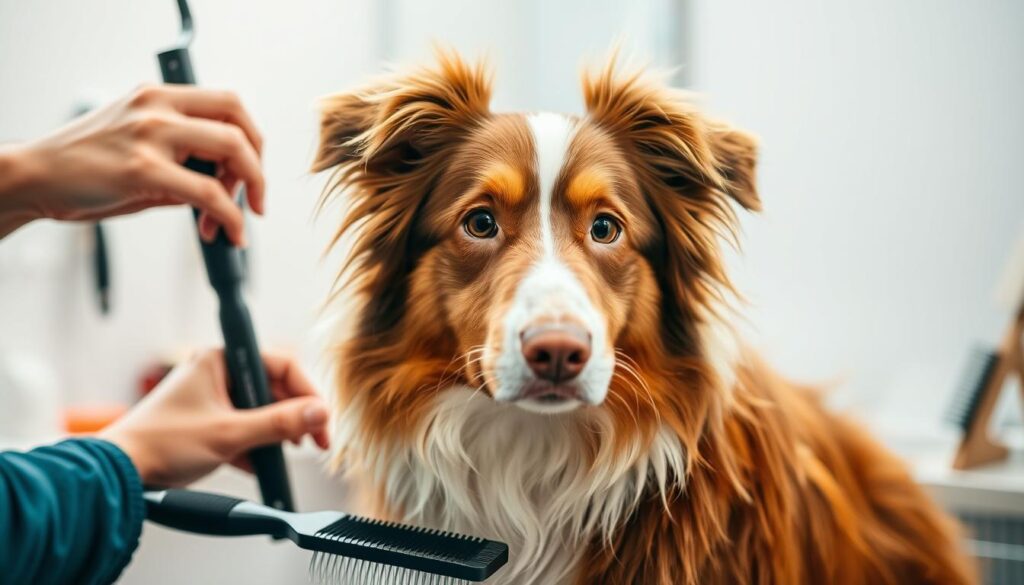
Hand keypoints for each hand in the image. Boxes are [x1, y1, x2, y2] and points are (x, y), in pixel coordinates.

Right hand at [0, 85, 263, 243]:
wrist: (34, 177)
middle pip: (238, 122)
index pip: (228, 104)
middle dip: (257, 166)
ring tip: (238, 220)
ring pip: (232, 150)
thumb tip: (228, 186)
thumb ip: (184, 158)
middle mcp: (157, 105)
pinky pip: (208, 192)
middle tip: (256, 199)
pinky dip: (231, 215)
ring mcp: (150, 134)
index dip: (252, 139)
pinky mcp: (142, 169)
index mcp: (157, 95)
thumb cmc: (86, 168)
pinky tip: (231, 232)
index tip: (252, 173)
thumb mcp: (141, 147)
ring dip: (249, 188)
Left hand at [99, 349, 329, 486]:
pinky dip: (254, 445)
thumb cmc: (161, 443)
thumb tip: (319, 414)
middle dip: (293, 417)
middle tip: (313, 440)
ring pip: (259, 411)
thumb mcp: (230, 434)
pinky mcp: (206, 422)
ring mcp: (211, 398)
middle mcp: (216, 373)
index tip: (321, 417)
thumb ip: (279, 423)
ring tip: (285, 453)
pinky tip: (258, 464)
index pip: (281, 364)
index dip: (306, 391)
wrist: (118, 473)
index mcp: (220, 360)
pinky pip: (243, 427)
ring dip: (274, 434)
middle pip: (273, 389)